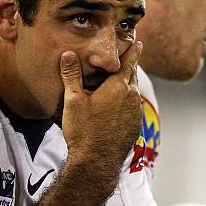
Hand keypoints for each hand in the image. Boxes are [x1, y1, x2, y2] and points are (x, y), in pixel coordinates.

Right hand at [60, 41, 142, 165]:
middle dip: (130, 67)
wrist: (96, 162)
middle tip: (127, 59)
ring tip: (119, 84)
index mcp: (118, 87)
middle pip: (132, 76)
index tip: (138, 42)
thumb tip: (67, 54)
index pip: (130, 61)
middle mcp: (131, 98)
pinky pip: (133, 109)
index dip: (134, 50)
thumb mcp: (73, 101)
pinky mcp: (135, 127)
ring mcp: (135, 114)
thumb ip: (71, 75)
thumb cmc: (83, 131)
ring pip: (133, 93)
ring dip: (127, 87)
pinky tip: (116, 108)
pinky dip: (127, 103)